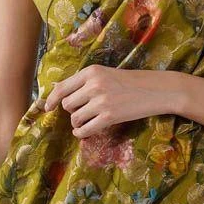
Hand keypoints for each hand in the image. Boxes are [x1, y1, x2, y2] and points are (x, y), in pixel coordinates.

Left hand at [41, 65, 177, 135]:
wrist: (156, 90)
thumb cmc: (130, 82)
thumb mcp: (105, 74)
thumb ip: (84, 82)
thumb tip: (58, 92)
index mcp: (91, 72)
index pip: (62, 87)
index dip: (52, 99)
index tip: (47, 107)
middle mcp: (93, 85)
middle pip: (67, 104)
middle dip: (72, 110)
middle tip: (84, 111)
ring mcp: (101, 101)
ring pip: (74, 117)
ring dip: (78, 122)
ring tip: (88, 120)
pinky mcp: (109, 116)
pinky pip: (85, 129)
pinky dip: (81, 132)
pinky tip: (83, 131)